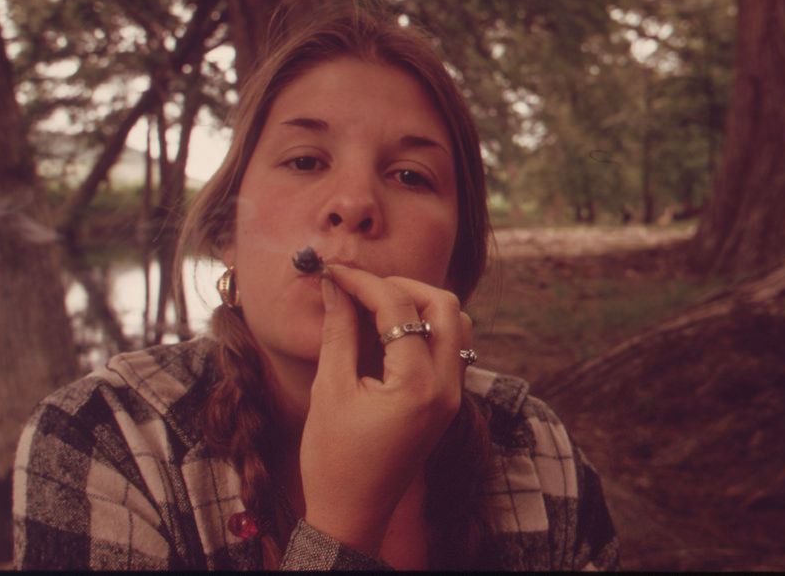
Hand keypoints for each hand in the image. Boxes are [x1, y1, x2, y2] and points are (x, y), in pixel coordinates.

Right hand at [299, 264, 472, 554]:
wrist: (352, 513)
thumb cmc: (333, 458)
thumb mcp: (330, 389)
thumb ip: (337, 331)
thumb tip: (334, 285)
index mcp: (418, 386)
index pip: (398, 309)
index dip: (363, 282)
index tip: (334, 271)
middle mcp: (447, 388)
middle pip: (444, 305)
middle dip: (402, 285)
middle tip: (360, 287)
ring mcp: (452, 397)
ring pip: (454, 324)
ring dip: (419, 304)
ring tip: (374, 306)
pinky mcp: (447, 403)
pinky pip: (450, 348)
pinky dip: (424, 328)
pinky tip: (387, 331)